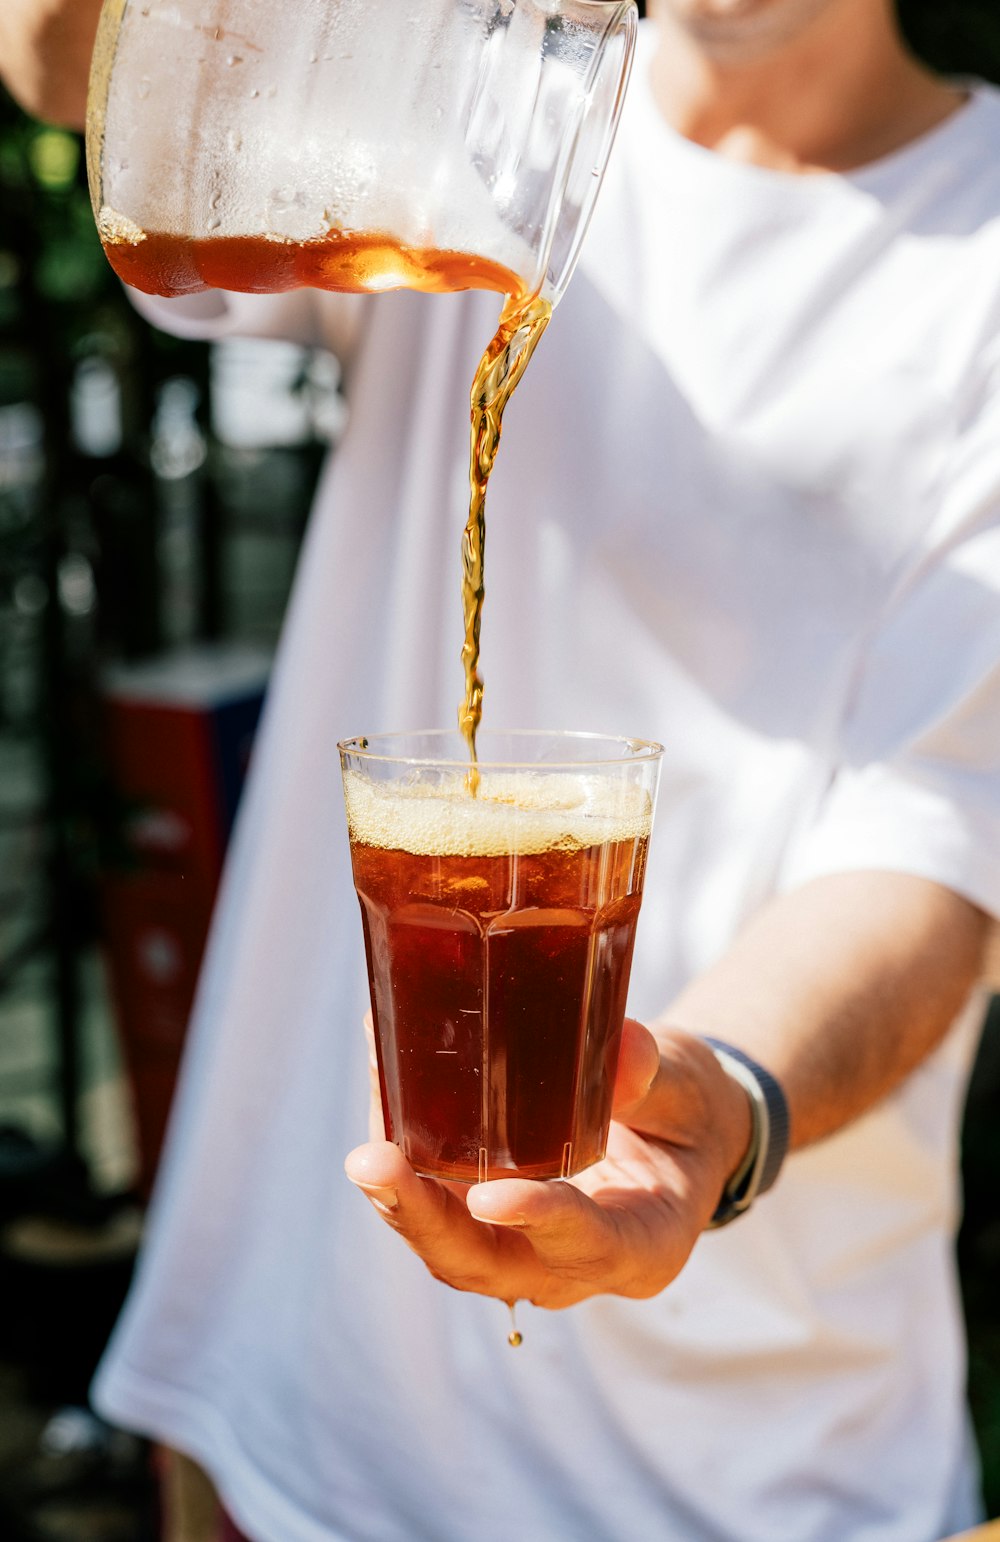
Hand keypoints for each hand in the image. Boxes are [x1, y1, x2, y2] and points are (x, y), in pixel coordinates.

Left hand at [344, 1021, 751, 1309]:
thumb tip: (622, 1047)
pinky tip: (381, 1102)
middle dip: (424, 1221)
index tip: (490, 1196)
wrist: (676, 1133)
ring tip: (363, 1148)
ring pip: (452, 1247)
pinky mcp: (492, 1225)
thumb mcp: (686, 1089)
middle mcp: (576, 1267)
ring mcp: (528, 1253)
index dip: (539, 1222)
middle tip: (374, 1165)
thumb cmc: (684, 1113)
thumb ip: (655, 1076)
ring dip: (400, 1200)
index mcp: (644, 1246)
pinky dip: (406, 1167)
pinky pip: (440, 1210)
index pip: (587, 1246)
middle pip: (489, 1265)